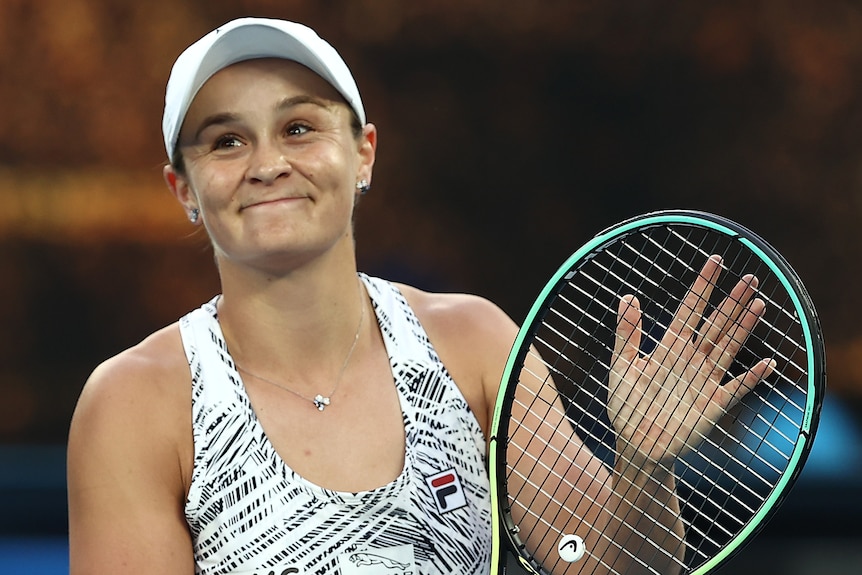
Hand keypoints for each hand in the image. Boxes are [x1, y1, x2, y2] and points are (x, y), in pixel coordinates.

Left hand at [608, 255, 775, 468]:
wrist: (635, 445)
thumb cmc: (627, 405)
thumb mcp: (621, 365)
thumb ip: (627, 333)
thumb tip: (628, 296)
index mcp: (669, 347)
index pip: (689, 309)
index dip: (702, 286)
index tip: (715, 261)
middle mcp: (691, 359)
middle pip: (715, 324)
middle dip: (731, 302)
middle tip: (750, 278)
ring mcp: (705, 381)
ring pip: (728, 348)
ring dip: (743, 329)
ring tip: (758, 305)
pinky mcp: (713, 405)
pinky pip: (736, 388)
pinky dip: (751, 378)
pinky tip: (767, 363)